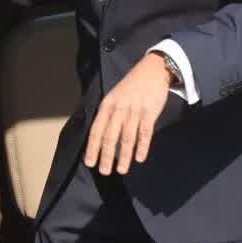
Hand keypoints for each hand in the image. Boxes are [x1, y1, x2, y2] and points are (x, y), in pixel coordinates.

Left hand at [84, 52, 172, 175]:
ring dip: (124, 156)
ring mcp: (134, 111)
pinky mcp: (149, 112)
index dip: (93, 148)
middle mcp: (119, 109)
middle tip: (104, 172)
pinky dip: (142, 146)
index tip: (90, 163)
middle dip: (106, 156)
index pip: (97, 130)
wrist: (152, 70)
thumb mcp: (114, 97)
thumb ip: (108, 115)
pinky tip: (140, 158)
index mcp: (107, 105)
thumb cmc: (131, 86)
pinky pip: (145, 132)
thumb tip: (99, 138)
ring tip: (121, 170)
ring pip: (127, 137)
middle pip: (110, 137)